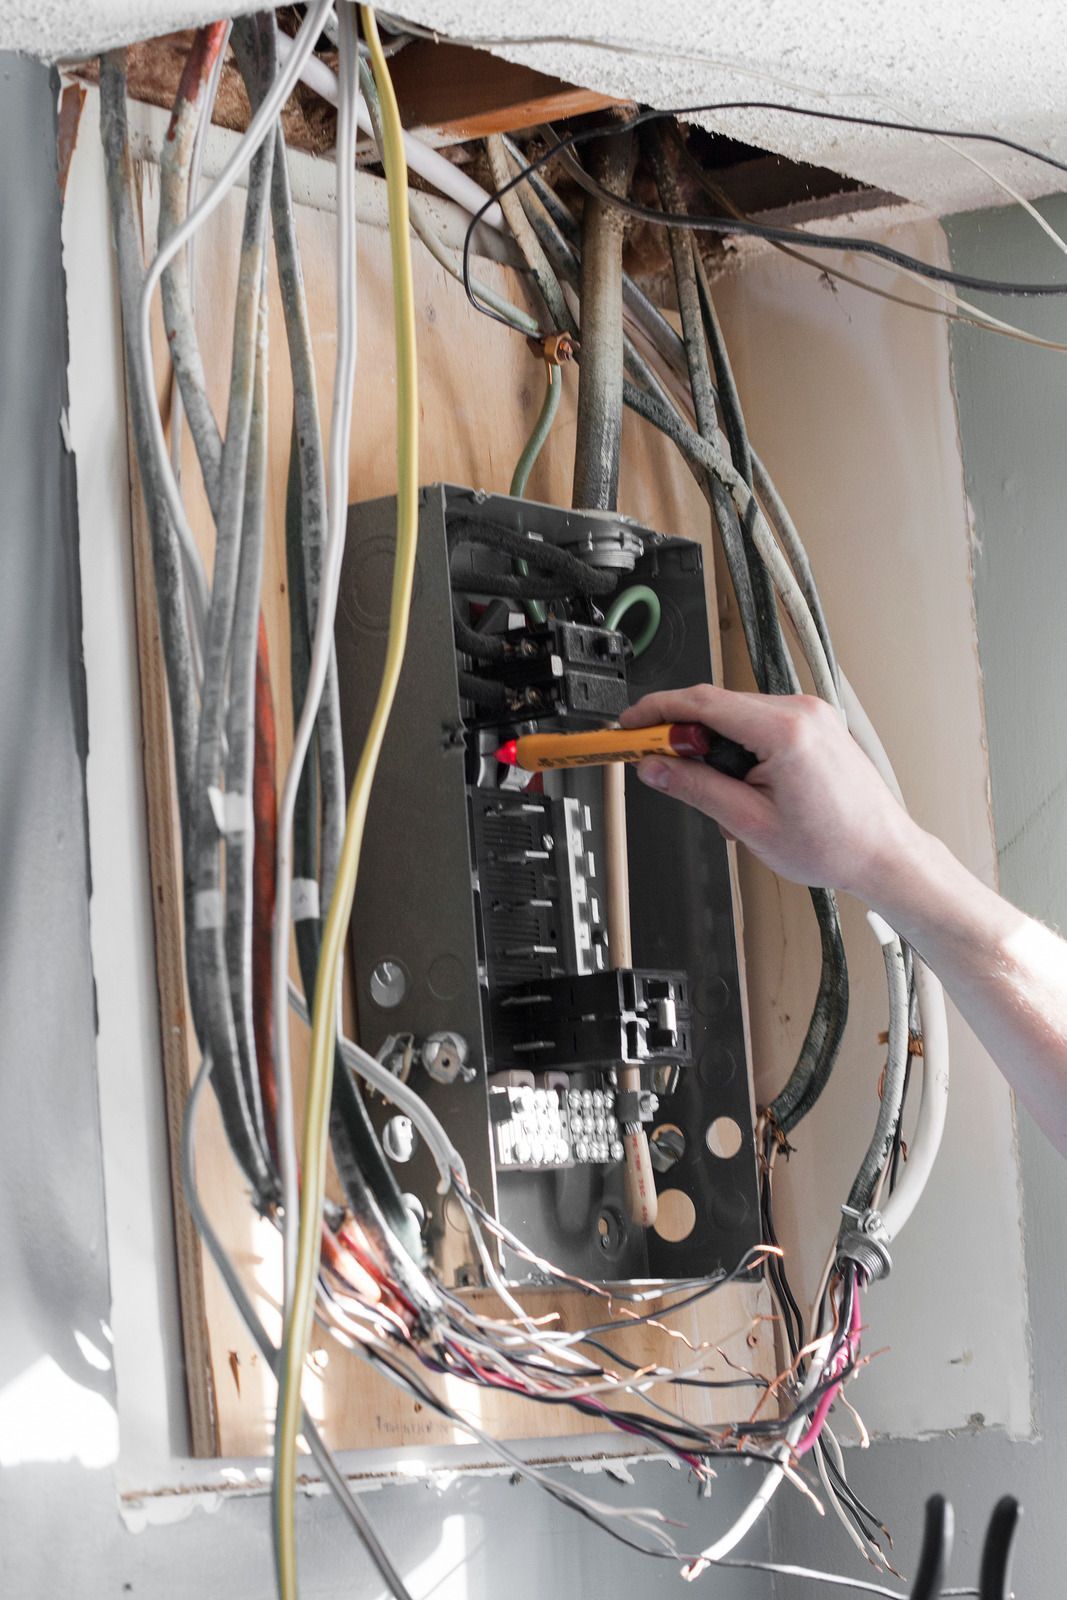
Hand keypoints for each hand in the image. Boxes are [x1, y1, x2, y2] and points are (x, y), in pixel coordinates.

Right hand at [620, 685, 921, 900]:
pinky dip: (739, 749)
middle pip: (717, 706)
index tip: (631, 725)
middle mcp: (801, 712)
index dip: (657, 711)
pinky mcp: (814, 725)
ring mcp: (811, 715)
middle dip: (684, 736)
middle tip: (658, 766)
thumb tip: (657, 769)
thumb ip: (696, 788)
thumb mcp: (749, 822)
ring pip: (737, 715)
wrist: (883, 854)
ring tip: (723, 798)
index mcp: (786, 731)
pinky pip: (760, 724)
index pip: (702, 703)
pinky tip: (744, 788)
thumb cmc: (835, 844)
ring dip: (714, 748)